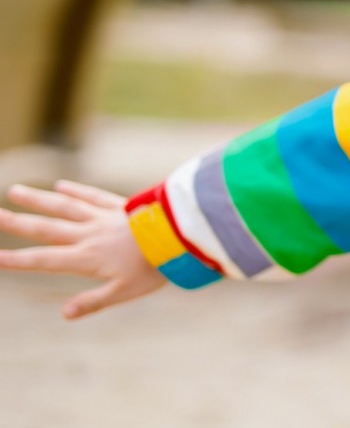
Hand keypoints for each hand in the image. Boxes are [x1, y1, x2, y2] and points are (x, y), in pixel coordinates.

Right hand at [0, 181, 164, 319]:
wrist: (181, 236)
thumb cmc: (155, 267)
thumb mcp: (124, 292)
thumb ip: (93, 301)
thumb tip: (64, 314)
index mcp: (86, 258)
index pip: (42, 260)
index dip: (16, 260)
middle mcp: (89, 235)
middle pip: (45, 228)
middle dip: (16, 222)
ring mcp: (103, 217)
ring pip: (64, 206)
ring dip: (39, 199)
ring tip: (15, 190)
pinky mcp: (120, 206)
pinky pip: (93, 196)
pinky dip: (76, 191)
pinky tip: (61, 185)